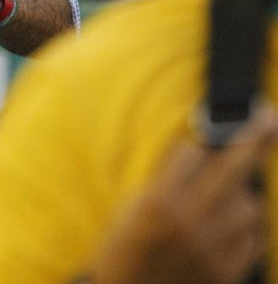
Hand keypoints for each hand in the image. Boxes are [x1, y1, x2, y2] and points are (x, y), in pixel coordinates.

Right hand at [87, 108, 277, 283]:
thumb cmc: (123, 251)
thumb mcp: (130, 208)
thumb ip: (164, 180)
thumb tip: (200, 151)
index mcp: (156, 202)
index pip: (190, 153)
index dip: (194, 147)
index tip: (208, 136)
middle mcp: (187, 223)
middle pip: (231, 170)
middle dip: (252, 140)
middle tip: (267, 118)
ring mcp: (211, 250)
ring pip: (249, 206)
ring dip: (240, 197)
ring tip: (222, 203)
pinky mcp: (226, 273)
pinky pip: (254, 239)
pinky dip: (246, 229)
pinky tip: (227, 230)